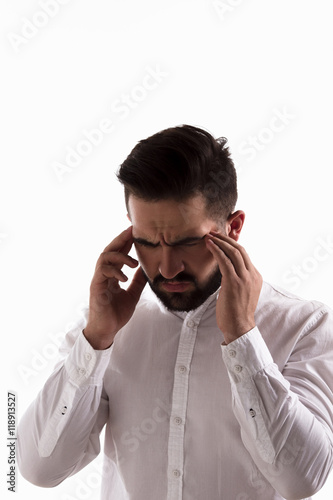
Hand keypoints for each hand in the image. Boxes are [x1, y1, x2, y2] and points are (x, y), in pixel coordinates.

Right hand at [84, 227, 146, 348]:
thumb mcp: (133, 294)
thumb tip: (147, 267)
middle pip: (110, 249)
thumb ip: (138, 280)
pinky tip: (125, 277)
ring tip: (133, 262)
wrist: (107, 330)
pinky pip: (102, 272)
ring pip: (104, 257)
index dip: (126, 240)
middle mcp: (104, 273)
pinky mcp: (96, 287)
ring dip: (120, 256)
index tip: (136, 231)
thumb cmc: (116, 313)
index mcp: (112, 274)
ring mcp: (99, 279)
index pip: (119, 252)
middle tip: (132, 231)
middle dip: (121, 238)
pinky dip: (114, 271)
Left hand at [206, 231, 261, 343]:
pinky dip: (217, 251)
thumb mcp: (242, 292)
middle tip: (214, 233)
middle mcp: (252, 275)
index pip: (244, 255)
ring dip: (220, 242)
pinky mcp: (234, 282)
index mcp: (256, 276)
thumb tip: (227, 272)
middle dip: (226, 239)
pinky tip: (210, 246)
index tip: (221, 239)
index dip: (232, 244)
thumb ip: (239, 280)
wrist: (239, 327)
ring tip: (209, 236)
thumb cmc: (237, 313)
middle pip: (240, 250)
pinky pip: (225, 261)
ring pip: (233, 252)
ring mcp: (244, 278)